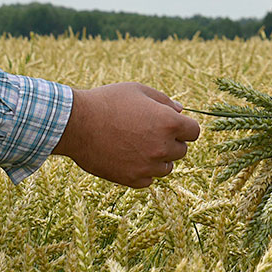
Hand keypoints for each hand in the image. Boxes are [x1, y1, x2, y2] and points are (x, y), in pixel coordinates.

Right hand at [52, 82, 201, 187]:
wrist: (77, 124)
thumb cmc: (107, 101)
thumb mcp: (138, 91)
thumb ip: (164, 101)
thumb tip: (180, 111)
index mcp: (168, 123)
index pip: (194, 132)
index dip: (184, 127)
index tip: (172, 125)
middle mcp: (162, 147)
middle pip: (181, 150)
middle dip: (170, 142)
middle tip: (147, 132)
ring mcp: (148, 166)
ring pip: (167, 167)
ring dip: (158, 158)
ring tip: (136, 145)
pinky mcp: (133, 180)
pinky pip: (149, 179)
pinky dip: (142, 170)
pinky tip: (127, 157)